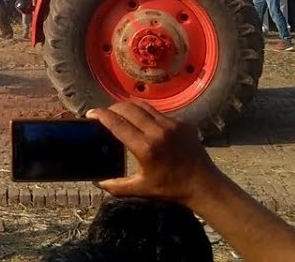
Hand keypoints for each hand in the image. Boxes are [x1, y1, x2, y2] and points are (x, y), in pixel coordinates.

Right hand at [86, 100, 217, 204]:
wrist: (203, 185)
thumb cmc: (171, 188)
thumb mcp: (141, 189)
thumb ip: (117, 186)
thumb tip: (98, 182)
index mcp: (145, 148)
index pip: (117, 124)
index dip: (101, 115)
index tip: (91, 113)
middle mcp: (158, 131)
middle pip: (128, 108)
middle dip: (112, 108)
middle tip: (104, 113)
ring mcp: (172, 124)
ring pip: (144, 106)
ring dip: (129, 107)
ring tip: (121, 112)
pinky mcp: (183, 122)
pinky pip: (159, 113)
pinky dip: (147, 114)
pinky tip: (144, 122)